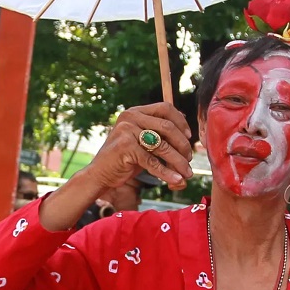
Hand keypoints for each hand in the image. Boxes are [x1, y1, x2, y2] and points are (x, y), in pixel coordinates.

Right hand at [38, 103, 192, 231]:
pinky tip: (175, 180)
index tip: (189, 137)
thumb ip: (159, 134)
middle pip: (167, 127)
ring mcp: (126, 130)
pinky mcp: (125, 147)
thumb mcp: (142, 142)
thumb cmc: (124, 160)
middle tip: (190, 159)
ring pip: (162, 146)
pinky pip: (153, 161)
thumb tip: (187, 134)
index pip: (165, 108)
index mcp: (136, 111)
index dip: (181, 121)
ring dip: (178, 162)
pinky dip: (167, 173)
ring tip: (187, 174)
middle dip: (183, 145)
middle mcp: (130, 117)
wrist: (99, 175)